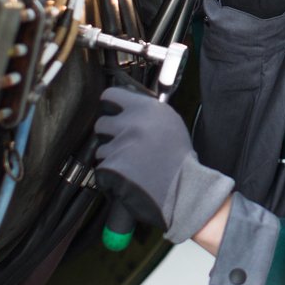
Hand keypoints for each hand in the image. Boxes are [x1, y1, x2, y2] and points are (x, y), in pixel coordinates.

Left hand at [93, 86, 233, 244]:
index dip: (110, 104)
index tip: (111, 111)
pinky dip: (110, 175)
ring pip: (101, 148)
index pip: (112, 95)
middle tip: (123, 145)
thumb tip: (126, 108)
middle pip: (101, 123)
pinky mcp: (111, 165)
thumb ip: (147, 113)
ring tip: (131, 166)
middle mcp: (131, 122)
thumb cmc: (179, 159)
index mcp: (147, 108)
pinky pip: (102, 168)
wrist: (183, 189)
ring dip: (111, 157)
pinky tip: (128, 178)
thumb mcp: (170, 124)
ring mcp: (120, 144)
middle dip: (109, 135)